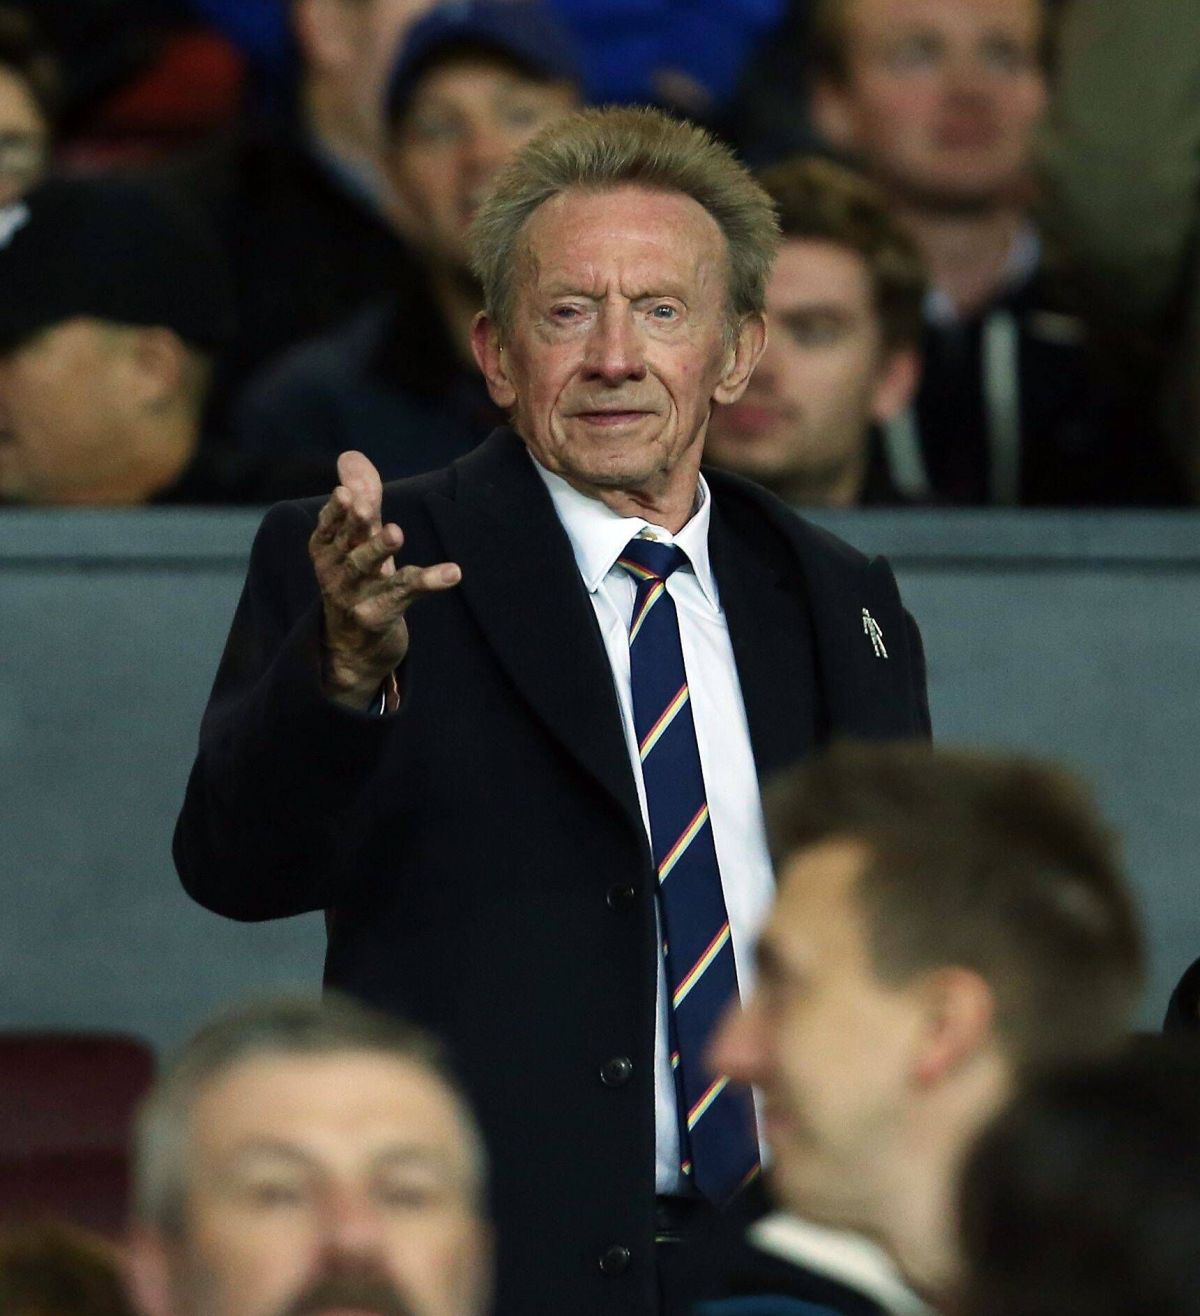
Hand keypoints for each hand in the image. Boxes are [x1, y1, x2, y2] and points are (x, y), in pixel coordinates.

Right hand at [309, 451, 460, 708]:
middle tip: (368, 507)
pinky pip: (404, 595)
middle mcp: (335, 573)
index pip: (329, 526)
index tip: (346, 492)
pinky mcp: (377, 617)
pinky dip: (430, 581)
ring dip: (379, 550)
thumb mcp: (359, 542)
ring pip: (366, 571)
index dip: (337, 510)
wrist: (353, 650)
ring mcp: (354, 598)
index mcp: (326, 551)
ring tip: (396, 532)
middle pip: (347, 546)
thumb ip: (362, 500)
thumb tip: (351, 457)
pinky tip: (454, 572)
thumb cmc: (359, 583)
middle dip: (356, 525)